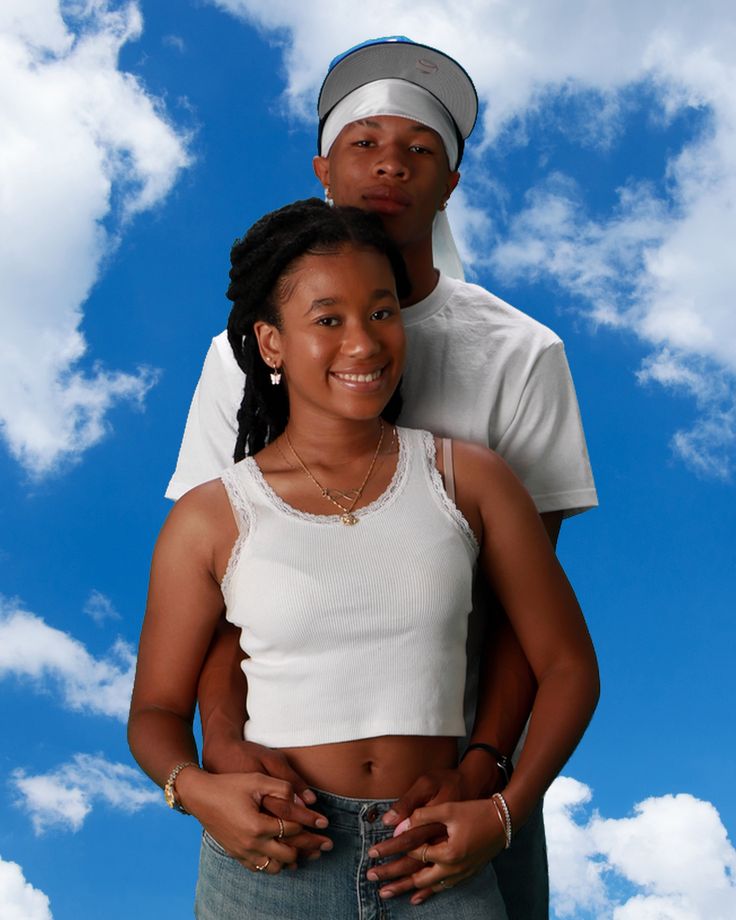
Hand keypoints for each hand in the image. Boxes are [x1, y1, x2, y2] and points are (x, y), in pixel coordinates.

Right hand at [201, 738, 330, 857]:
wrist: (201, 795)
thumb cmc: (230, 784)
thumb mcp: (258, 779)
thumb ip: (283, 788)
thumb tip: (306, 801)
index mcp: (257, 826)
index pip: (292, 830)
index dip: (310, 825)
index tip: (324, 823)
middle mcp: (250, 844)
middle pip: (288, 854)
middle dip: (308, 848)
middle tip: (325, 844)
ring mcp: (242, 852)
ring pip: (275, 867)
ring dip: (292, 860)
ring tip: (308, 853)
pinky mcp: (236, 854)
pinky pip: (260, 868)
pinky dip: (275, 864)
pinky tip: (285, 857)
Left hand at [366, 768, 469, 904]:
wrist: (506, 817)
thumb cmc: (476, 808)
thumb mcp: (448, 807)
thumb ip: (422, 815)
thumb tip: (398, 824)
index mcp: (448, 851)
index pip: (414, 853)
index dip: (392, 852)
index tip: (373, 853)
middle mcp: (454, 867)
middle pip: (417, 877)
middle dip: (394, 878)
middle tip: (373, 879)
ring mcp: (462, 872)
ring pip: (430, 886)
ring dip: (407, 888)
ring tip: (388, 892)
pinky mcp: (468, 872)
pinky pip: (445, 887)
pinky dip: (429, 892)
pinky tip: (417, 896)